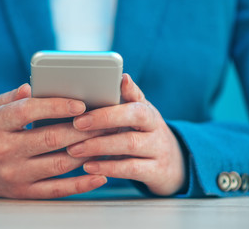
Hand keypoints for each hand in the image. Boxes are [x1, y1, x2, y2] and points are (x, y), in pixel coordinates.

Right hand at [0, 84, 106, 198]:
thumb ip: (13, 97)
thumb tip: (32, 87)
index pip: (28, 111)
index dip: (57, 106)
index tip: (81, 104)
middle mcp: (3, 150)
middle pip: (50, 138)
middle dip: (82, 129)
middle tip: (104, 121)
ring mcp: (15, 174)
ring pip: (59, 164)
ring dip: (87, 152)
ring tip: (106, 141)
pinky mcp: (24, 192)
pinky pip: (57, 190)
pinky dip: (81, 184)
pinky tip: (99, 176)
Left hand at [67, 74, 186, 195]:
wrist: (173, 165)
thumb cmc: (146, 135)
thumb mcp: (140, 116)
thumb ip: (129, 99)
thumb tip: (122, 77)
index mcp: (149, 112)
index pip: (134, 100)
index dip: (112, 100)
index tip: (86, 103)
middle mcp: (157, 128)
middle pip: (135, 117)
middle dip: (104, 119)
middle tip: (76, 124)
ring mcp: (158, 150)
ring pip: (130, 144)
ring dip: (100, 145)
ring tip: (74, 149)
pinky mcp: (156, 172)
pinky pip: (131, 169)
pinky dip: (108, 168)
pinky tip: (88, 167)